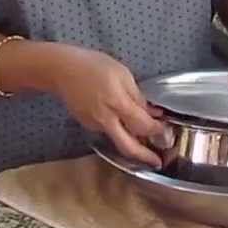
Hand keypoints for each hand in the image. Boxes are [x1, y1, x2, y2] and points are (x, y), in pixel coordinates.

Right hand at [49, 45, 164, 167]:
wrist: (62, 70)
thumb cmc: (93, 66)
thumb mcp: (122, 74)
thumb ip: (137, 96)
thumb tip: (152, 112)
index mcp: (117, 103)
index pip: (142, 125)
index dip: (156, 131)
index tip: (166, 133)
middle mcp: (105, 120)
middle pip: (128, 147)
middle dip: (145, 157)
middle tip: (157, 162)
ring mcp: (94, 125)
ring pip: (118, 140)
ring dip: (132, 143)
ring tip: (144, 138)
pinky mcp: (87, 125)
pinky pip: (108, 131)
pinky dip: (119, 130)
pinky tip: (123, 122)